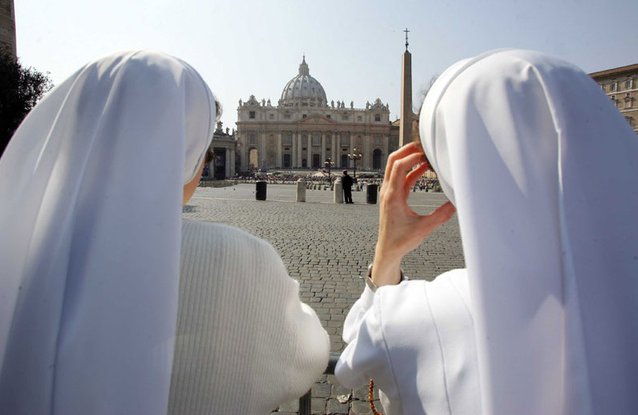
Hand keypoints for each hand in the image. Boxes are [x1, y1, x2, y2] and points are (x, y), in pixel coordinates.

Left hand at [372, 142, 455, 286]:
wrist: (388, 250)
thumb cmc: (401, 241)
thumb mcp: (423, 228)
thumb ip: (441, 216)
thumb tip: (457, 204)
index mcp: (392, 196)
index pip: (398, 167)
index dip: (412, 157)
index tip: (426, 155)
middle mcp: (388, 191)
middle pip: (392, 160)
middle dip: (408, 150)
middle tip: (424, 145)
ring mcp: (389, 192)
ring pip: (395, 167)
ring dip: (409, 158)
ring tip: (427, 155)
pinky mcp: (394, 196)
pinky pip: (401, 177)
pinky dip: (411, 170)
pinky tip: (425, 168)